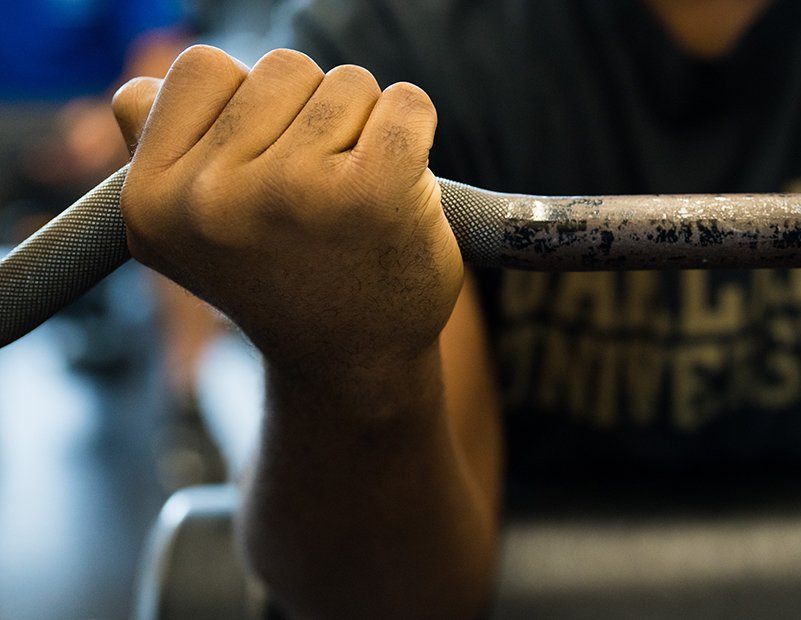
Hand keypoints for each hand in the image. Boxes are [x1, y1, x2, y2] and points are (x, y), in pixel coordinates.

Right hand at [113, 46, 462, 373]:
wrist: (353, 367)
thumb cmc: (282, 279)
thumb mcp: (192, 231)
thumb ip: (159, 156)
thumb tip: (140, 96)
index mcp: (152, 200)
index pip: (202, 68)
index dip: (248, 104)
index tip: (265, 165)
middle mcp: (212, 197)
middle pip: (282, 68)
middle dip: (313, 114)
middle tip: (320, 195)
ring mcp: (293, 192)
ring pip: (348, 83)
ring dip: (366, 127)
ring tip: (355, 199)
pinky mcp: (374, 191)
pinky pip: (408, 103)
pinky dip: (416, 129)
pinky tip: (403, 184)